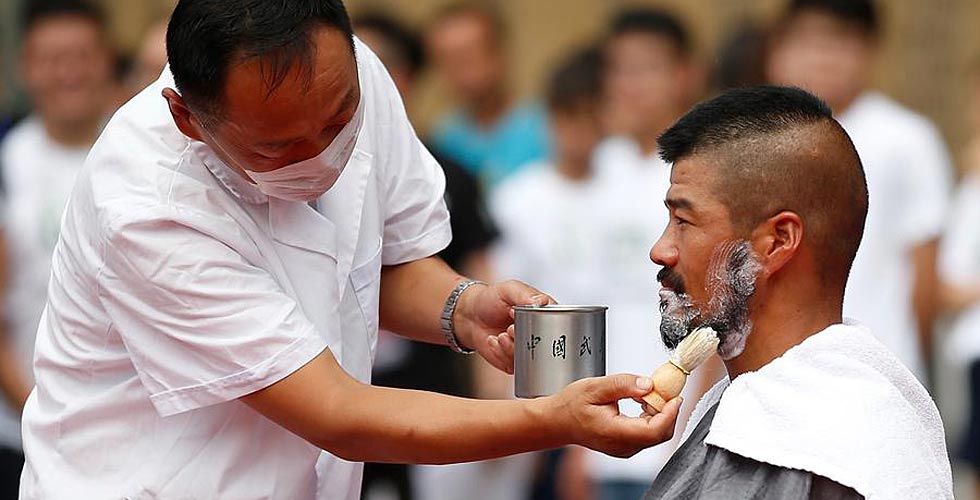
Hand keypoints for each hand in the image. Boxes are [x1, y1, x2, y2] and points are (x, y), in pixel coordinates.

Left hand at [454, 280, 552, 373]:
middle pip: (545, 345)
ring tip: (501, 335)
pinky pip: (514, 365)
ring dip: (512, 347)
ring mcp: (527, 349)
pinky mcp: (514, 362)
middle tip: (511, 328)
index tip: (527, 318)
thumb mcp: (509, 290)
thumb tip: (542, 302)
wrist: (469, 315)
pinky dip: (502, 353)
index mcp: (543, 315)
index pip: (558, 324)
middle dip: (526, 339)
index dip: (545, 325)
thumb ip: (525, 294)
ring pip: (530, 357)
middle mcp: (538, 334)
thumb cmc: (490, 299)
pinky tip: (494, 341)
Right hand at [543, 374, 680, 457]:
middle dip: (668, 411)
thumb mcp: (594, 387)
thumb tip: (648, 385)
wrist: (558, 421)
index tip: (674, 396)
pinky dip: (653, 418)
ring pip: (656, 435)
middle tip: (664, 389)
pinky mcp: (626, 446)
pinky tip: (643, 403)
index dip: (669, 414)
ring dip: (660, 414)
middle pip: (659, 434)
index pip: (653, 431)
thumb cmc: (571, 405)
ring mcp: (625, 449)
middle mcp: (622, 446)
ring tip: (648, 394)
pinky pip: (648, 435)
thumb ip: (623, 385)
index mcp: (613, 432)